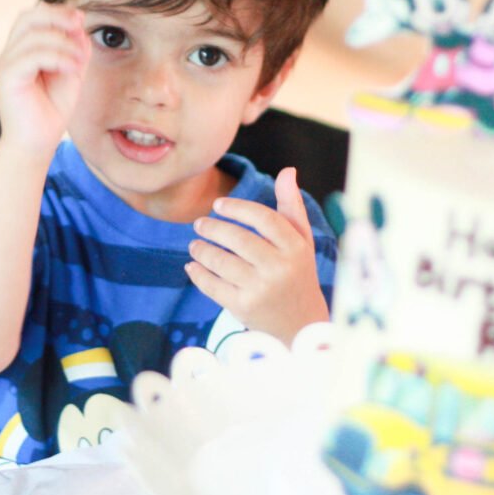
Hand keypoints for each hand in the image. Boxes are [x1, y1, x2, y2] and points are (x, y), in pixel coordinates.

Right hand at [0, 3, 88, 162]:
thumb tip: (80, 26)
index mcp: (23, 50)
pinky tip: (71, 69)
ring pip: (33, 35)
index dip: (57, 12)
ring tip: (79, 61)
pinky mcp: (8, 78)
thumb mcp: (70, 72)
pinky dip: (57, 57)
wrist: (36, 143)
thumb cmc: (51, 110)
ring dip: (63, 42)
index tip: (80, 19)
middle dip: (57, 16)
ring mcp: (7, 64)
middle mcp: (11, 53)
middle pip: (28, 17)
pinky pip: (32, 56)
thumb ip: (75, 48)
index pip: (34, 16)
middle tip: (79, 25)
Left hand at [186, 167, 330, 343]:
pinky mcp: (244, 308)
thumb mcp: (302, 240)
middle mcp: (280, 268)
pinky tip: (192, 266)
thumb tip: (287, 171)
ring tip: (195, 245)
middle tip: (199, 224)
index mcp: (296, 247)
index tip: (218, 205)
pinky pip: (213, 286)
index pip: (264, 218)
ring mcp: (261, 290)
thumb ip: (292, 206)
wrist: (301, 323)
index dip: (237, 208)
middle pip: (238, 239)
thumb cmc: (298, 273)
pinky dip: (198, 274)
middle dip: (213, 228)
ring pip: (221, 262)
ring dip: (202, 250)